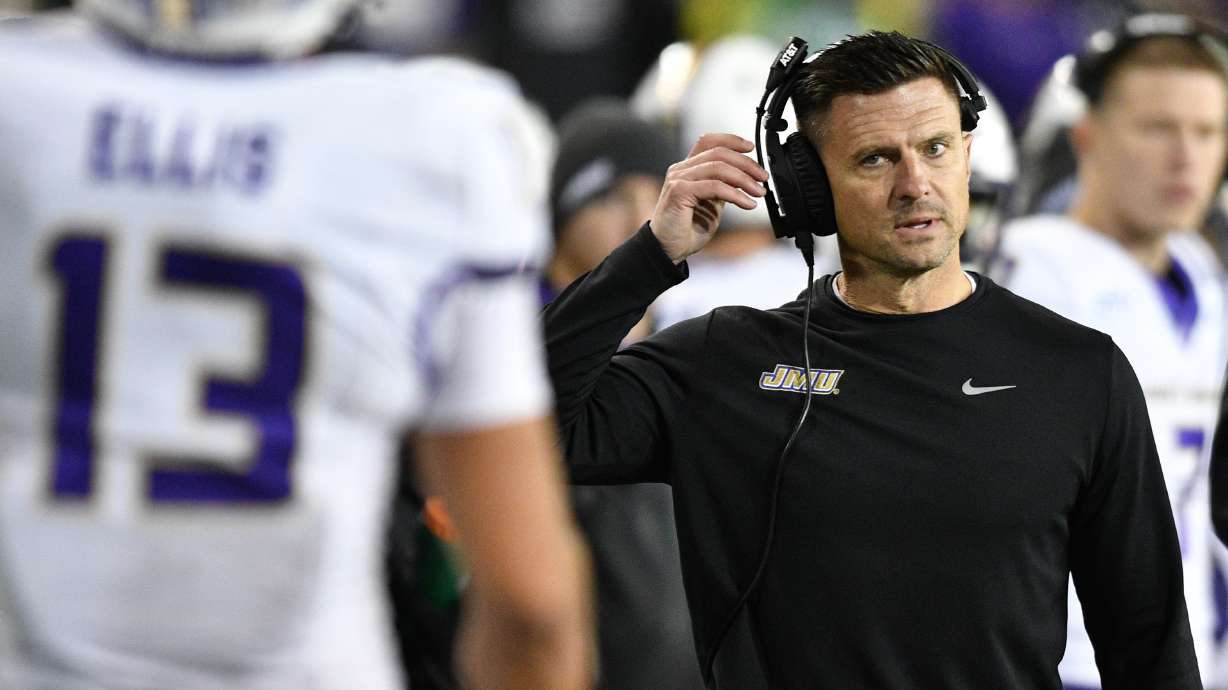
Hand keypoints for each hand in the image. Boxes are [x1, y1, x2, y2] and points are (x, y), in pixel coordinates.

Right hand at [650, 133, 768, 262]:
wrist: (668, 250)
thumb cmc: (688, 229)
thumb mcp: (712, 202)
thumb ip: (723, 187)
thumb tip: (747, 178)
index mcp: (687, 169)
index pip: (708, 141)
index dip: (731, 140)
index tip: (751, 148)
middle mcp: (680, 170)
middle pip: (718, 153)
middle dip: (746, 163)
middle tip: (763, 177)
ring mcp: (678, 179)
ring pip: (718, 167)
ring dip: (744, 179)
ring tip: (759, 193)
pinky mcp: (679, 192)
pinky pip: (714, 187)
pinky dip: (735, 194)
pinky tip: (747, 204)